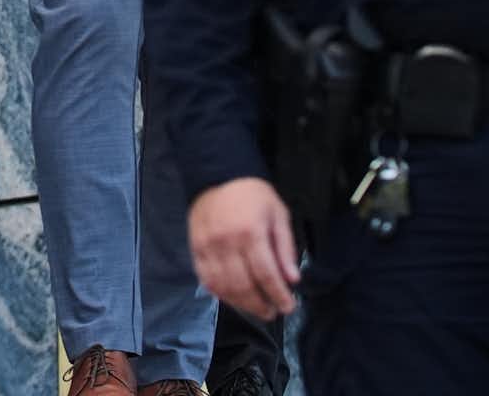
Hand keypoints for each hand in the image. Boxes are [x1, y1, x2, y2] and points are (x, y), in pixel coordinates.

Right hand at [190, 177, 300, 320]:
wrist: (218, 175)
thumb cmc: (254, 195)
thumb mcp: (279, 215)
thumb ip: (285, 248)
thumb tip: (292, 279)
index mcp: (251, 232)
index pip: (266, 274)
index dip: (278, 295)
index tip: (288, 307)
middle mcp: (227, 243)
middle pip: (244, 286)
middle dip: (260, 304)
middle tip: (272, 312)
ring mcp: (208, 248)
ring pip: (224, 287)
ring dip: (241, 304)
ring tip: (256, 308)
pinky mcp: (196, 249)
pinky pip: (207, 280)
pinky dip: (221, 294)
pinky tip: (234, 298)